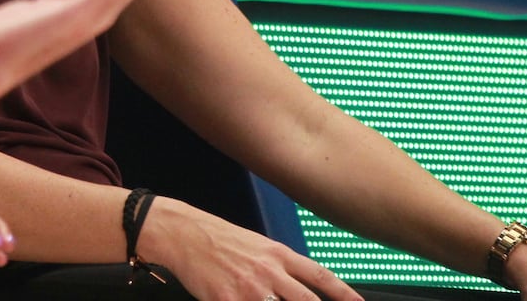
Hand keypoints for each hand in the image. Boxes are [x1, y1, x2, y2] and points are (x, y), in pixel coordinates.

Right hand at [141, 196, 360, 300]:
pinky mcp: (228, 300)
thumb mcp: (254, 245)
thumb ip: (277, 266)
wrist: (181, 233)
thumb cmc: (215, 238)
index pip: (320, 276)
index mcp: (276, 254)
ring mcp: (250, 289)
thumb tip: (298, 285)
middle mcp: (269, 272)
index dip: (344, 294)